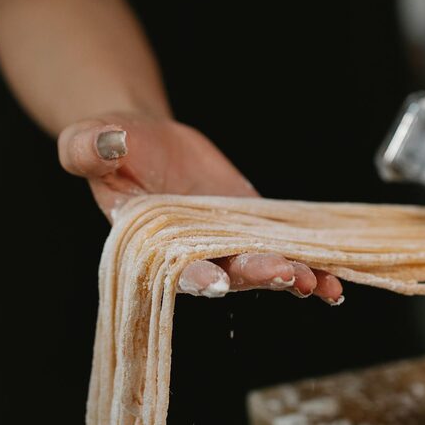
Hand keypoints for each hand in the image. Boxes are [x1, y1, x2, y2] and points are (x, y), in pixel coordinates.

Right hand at [57, 113, 343, 303]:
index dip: (196, 277)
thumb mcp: (91, 140)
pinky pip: (282, 248)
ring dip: (292, 277)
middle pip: (229, 272)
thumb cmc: (111, 144)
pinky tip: (335, 279)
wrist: (144, 141)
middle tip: (287, 274)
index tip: (217, 282)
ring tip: (321, 284)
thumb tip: (103, 143)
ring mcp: (226, 242)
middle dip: (258, 274)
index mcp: (149, 242)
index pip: (173, 268)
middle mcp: (192, 250)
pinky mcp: (252, 227)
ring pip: (262, 267)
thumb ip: (88, 147)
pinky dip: (309, 264)